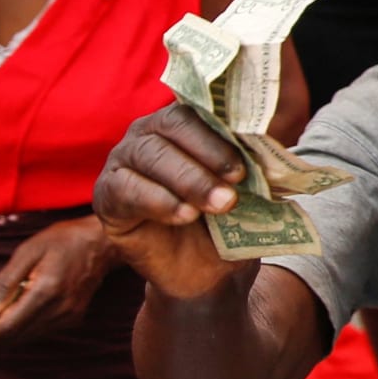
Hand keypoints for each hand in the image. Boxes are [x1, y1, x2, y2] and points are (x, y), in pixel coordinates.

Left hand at [0, 217, 115, 347]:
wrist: (104, 241)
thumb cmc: (64, 240)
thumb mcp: (29, 251)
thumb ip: (5, 281)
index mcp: (46, 291)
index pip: (6, 327)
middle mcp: (59, 310)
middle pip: (13, 338)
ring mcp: (68, 317)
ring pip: (24, 338)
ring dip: (4, 333)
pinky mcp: (73, 319)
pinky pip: (38, 332)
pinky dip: (20, 328)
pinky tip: (14, 313)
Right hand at [92, 105, 253, 301]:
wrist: (205, 270)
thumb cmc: (228, 218)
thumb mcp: (247, 187)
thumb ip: (252, 162)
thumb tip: (270, 150)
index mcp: (187, 120)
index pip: (198, 108)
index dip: (221, 133)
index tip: (243, 166)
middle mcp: (150, 132)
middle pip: (172, 125)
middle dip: (207, 156)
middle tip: (234, 186)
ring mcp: (123, 160)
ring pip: (150, 155)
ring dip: (189, 180)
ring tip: (219, 205)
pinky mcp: (107, 194)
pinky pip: (127, 188)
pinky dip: (160, 201)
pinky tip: (185, 216)